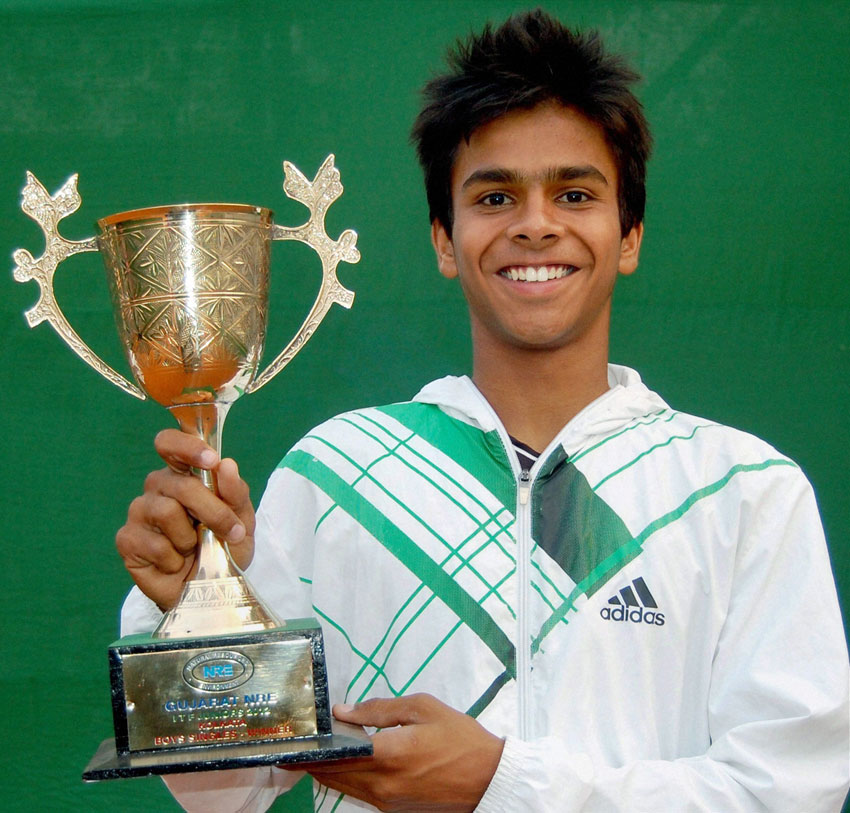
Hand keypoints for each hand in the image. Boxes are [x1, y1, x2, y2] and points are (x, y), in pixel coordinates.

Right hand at [115, 429, 254, 609]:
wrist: (211, 589)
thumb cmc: (223, 546)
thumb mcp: (241, 519)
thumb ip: (235, 492)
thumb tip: (226, 464)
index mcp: (183, 474)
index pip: (170, 444)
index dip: (187, 446)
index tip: (210, 460)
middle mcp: (158, 487)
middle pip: (179, 484)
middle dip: (212, 510)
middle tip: (232, 532)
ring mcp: (139, 512)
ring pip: (166, 512)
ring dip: (192, 538)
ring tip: (195, 549)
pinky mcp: (127, 540)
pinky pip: (154, 544)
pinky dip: (175, 558)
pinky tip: (176, 564)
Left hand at [304, 694, 503, 811]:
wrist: (489, 780)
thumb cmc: (459, 738)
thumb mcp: (423, 708)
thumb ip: (381, 709)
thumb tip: (343, 711)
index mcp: (388, 754)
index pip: (335, 755)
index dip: (308, 750)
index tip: (289, 741)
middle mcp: (381, 783)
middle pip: (333, 775)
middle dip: (310, 762)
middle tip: (293, 746)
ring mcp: (386, 801)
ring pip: (344, 787)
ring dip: (326, 771)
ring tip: (313, 752)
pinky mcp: (394, 810)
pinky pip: (360, 794)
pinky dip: (346, 779)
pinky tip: (344, 764)